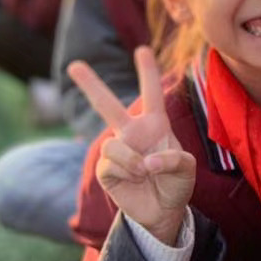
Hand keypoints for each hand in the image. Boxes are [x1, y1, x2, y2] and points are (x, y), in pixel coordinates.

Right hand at [68, 47, 196, 244]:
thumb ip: (173, 159)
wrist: (164, 211)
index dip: (147, 72)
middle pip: (107, 105)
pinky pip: (111, 163)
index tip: (142, 50)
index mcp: (155, 124)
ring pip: (112, 143)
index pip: (151, 93)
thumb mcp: (187, 168)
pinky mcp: (106, 169)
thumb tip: (145, 162)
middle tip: (73, 65)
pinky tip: (137, 179)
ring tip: (145, 172)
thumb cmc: (177, 183)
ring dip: (132, 159)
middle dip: (90, 84)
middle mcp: (132, 132)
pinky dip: (128, 171)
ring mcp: (117, 150)